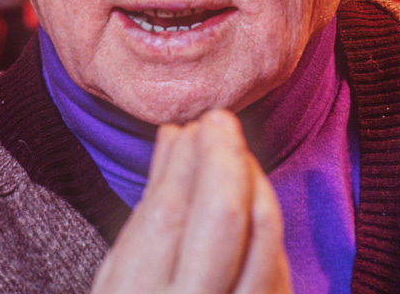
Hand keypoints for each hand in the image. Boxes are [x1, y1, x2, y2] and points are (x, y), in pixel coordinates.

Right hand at [91, 110, 290, 293]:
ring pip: (262, 236)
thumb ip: (150, 212)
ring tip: (236, 154)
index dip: (190, 160)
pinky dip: (266, 224)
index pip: (168, 214)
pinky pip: (277, 266)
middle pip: (223, 217)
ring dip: (254, 182)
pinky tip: (254, 198)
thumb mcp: (122, 281)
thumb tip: (174, 136)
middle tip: (220, 121)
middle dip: (226, 157)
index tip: (198, 122)